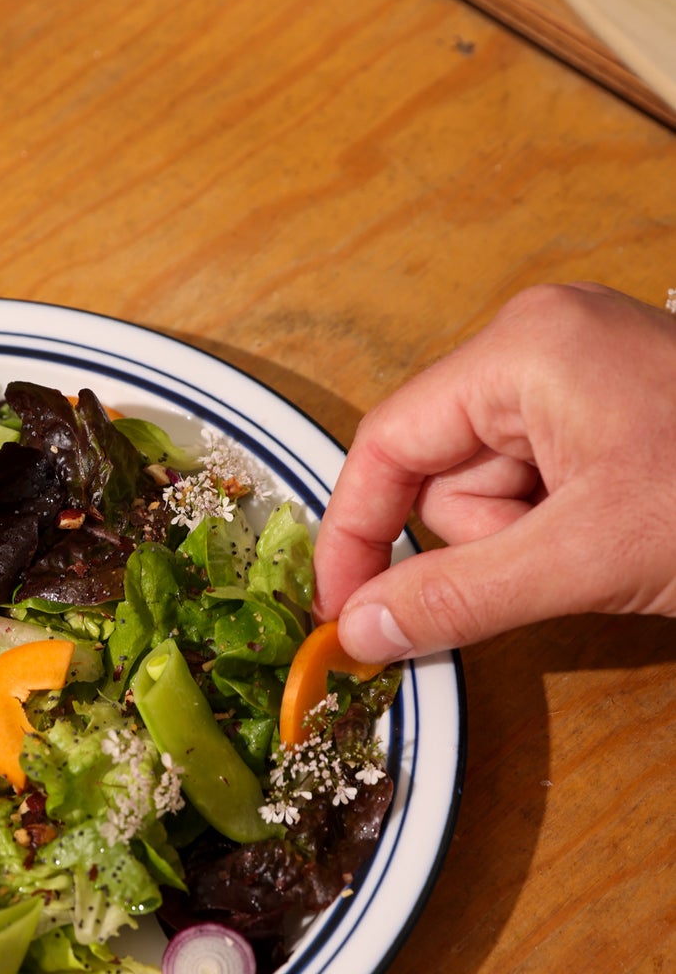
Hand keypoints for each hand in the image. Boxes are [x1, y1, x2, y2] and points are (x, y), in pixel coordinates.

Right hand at [314, 285, 675, 660]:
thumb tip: (363, 629)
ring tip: (620, 542)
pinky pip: (547, 482)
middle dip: (492, 539)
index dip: (354, 536)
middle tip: (568, 561)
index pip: (387, 445)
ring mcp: (584, 371)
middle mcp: (544, 343)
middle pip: (444, 471)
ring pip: (496, 488)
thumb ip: (460, 597)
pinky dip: (572, 527)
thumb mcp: (585, 560)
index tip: (341, 613)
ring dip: (538, 540)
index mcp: (524, 350)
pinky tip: (633, 531)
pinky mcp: (616, 409)